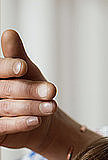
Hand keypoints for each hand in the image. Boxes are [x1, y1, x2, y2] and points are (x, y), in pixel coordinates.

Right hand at [0, 30, 57, 150]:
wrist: (39, 120)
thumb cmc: (31, 90)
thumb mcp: (27, 71)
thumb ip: (17, 55)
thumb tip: (9, 33)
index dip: (9, 67)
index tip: (23, 67)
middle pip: (6, 88)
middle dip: (30, 90)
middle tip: (51, 91)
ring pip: (7, 107)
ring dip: (31, 107)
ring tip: (51, 106)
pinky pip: (2, 126)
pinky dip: (20, 123)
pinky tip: (36, 120)